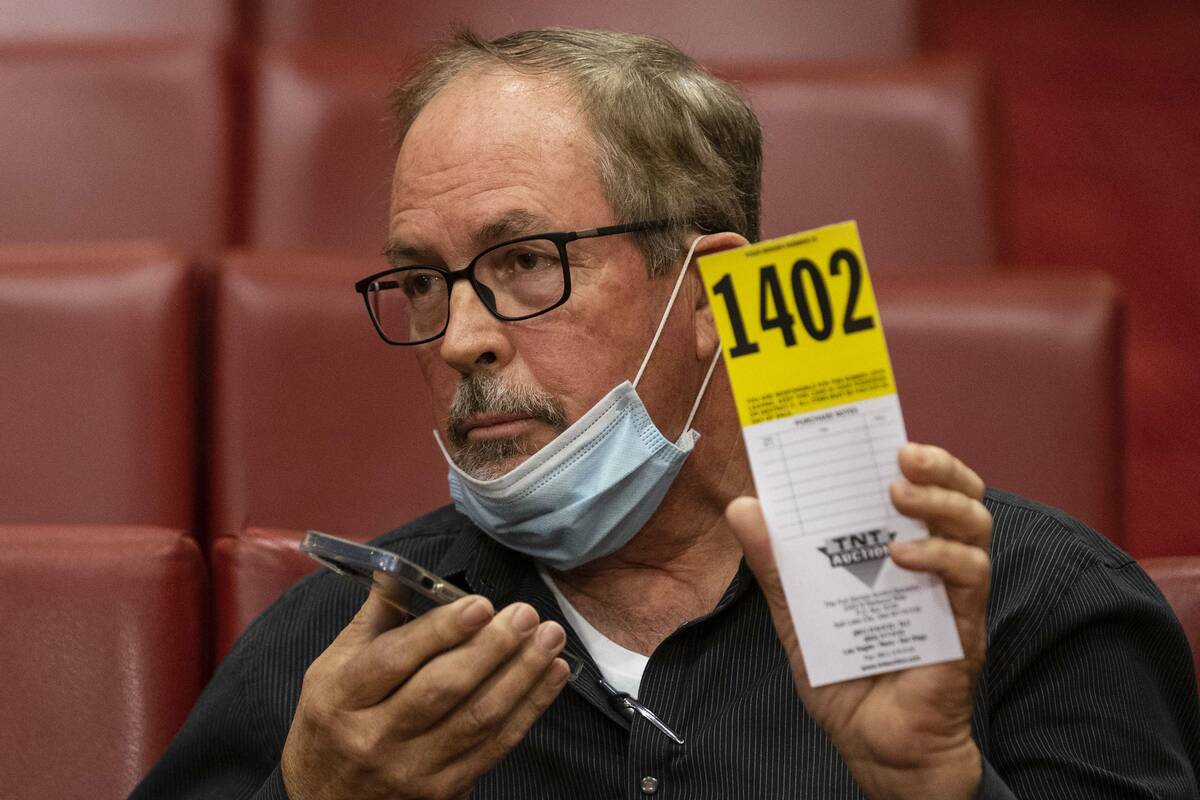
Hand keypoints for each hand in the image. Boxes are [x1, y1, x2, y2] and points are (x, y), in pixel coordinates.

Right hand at [281, 585, 570, 799]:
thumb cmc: (330, 724)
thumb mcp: (330, 670)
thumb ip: (372, 621)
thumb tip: (400, 570)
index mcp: (341, 697)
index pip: (395, 658)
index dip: (442, 630)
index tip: (480, 604)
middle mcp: (374, 736)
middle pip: (443, 688)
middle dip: (492, 647)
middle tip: (526, 615)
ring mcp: (411, 768)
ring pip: (477, 718)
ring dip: (522, 675)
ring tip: (549, 639)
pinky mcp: (443, 790)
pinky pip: (495, 746)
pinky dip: (529, 708)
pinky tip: (551, 676)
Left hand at [726, 442, 991, 799]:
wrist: (873, 747)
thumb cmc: (842, 677)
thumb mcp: (795, 615)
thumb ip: (776, 564)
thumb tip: (744, 508)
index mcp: (894, 551)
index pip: (912, 488)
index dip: (904, 453)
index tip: (872, 424)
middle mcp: (930, 564)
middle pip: (959, 494)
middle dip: (938, 463)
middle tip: (901, 450)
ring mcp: (950, 593)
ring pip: (973, 525)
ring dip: (941, 500)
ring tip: (899, 491)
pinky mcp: (962, 626)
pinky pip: (969, 578)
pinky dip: (939, 558)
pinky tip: (903, 557)